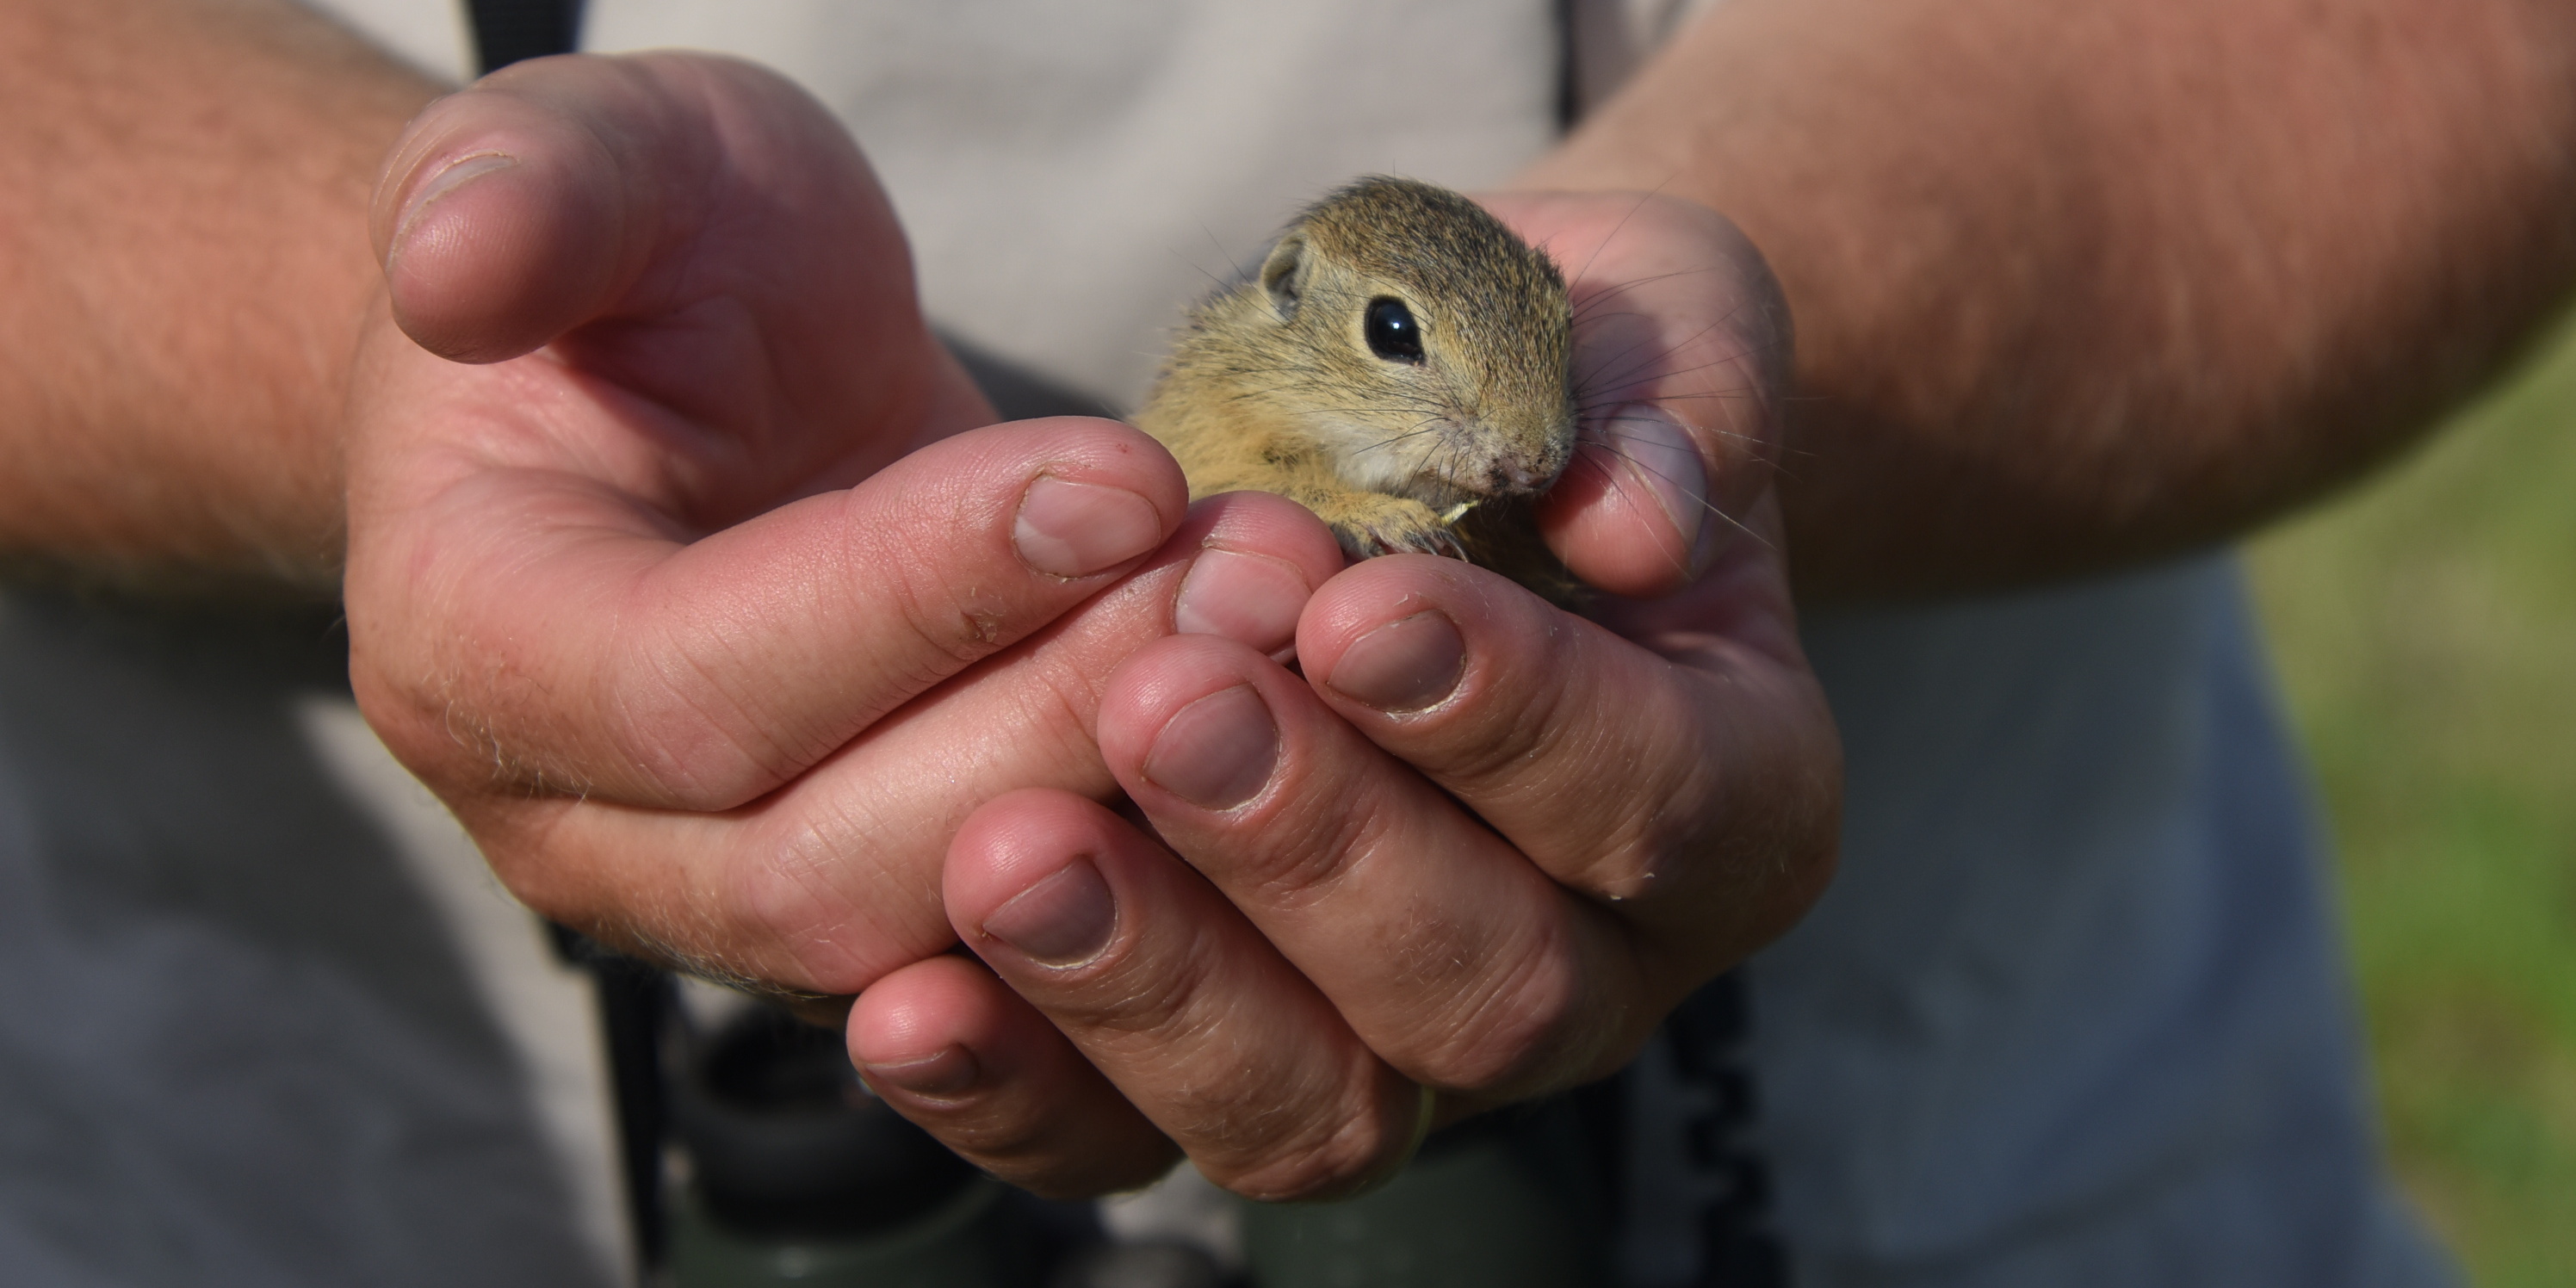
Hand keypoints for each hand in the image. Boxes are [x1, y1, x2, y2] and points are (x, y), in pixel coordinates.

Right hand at [341, 49, 1344, 1076]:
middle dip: (1065, 720)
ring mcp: (733, 912)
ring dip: (1151, 813)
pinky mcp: (890, 940)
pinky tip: (1298, 744)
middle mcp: (586, 830)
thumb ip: (536, 188)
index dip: (915, 597)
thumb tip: (456, 265)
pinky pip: (1040, 985)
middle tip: (1253, 578)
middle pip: (828, 868)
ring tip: (1289, 634)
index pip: (689, 690)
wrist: (694, 395)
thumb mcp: (607, 166)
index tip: (1119, 476)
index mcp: (475, 648)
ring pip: (954, 953)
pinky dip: (1183, 885)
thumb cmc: (647, 278)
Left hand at [850, 194, 1841, 1199]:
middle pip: (1490, 994)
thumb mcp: (1646, 322)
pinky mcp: (1237, 1067)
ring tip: (1012, 849)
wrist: (1442, 443)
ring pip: (1320, 1107)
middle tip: (1167, 702)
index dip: (1513, 722)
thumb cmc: (1550, 375)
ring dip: (1159, 982)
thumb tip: (1634, 524)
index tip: (1357, 609)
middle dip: (1317, 848)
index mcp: (1731, 793)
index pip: (1656, 803)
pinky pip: (1134, 1142)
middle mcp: (1592, 960)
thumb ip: (1670, 394)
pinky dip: (1025, 1087)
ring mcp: (1410, 1041)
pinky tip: (910, 1002)